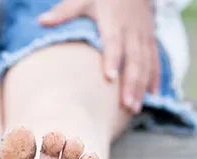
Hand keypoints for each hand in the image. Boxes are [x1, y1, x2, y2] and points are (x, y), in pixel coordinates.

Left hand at [39, 0, 159, 112]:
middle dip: (131, 83)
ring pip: (146, 62)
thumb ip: (64, 11)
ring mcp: (143, 36)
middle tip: (126, 105)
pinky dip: (155, 76)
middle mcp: (131, 30)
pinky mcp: (150, 39)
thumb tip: (41, 21)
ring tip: (134, 108)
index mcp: (113, 21)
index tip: (109, 78)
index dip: (113, 59)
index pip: (114, 42)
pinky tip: (152, 94)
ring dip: (142, 85)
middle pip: (133, 59)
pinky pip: (155, 59)